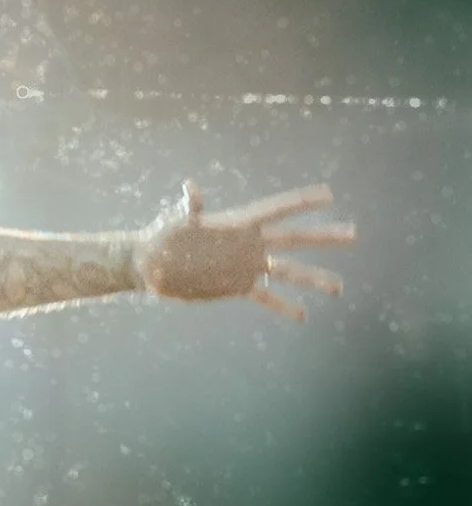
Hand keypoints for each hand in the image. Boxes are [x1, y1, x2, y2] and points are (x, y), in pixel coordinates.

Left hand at [136, 181, 354, 319]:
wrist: (151, 265)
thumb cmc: (161, 237)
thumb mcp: (177, 222)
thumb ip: (189, 208)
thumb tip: (191, 189)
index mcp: (239, 224)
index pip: (277, 210)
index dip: (302, 202)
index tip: (329, 195)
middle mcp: (249, 244)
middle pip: (294, 238)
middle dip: (324, 236)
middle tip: (355, 234)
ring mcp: (246, 266)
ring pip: (287, 271)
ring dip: (313, 278)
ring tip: (340, 287)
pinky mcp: (236, 287)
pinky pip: (266, 297)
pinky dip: (283, 305)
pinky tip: (303, 315)